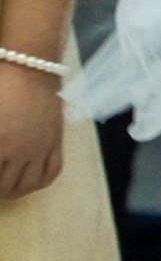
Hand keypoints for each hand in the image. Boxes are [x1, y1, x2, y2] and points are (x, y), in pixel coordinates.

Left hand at [0, 59, 62, 201]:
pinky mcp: (55, 143)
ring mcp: (40, 149)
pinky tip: (30, 182)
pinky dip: (39, 184)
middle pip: (4, 186)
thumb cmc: (1, 85)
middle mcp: (19, 151)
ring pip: (27, 186)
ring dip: (13, 192)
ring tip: (6, 189)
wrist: (31, 68)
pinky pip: (51, 173)